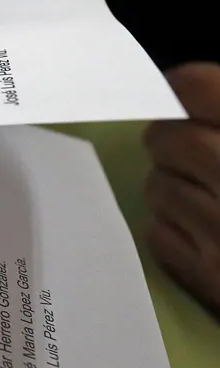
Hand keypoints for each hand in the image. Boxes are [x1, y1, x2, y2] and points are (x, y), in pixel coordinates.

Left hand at [144, 63, 219, 313]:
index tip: (186, 93)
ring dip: (174, 184)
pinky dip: (176, 229)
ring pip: (157, 186)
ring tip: (210, 194)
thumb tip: (188, 89)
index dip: (186, 88)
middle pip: (164, 138)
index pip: (196, 90)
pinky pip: (159, 234)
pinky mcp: (211, 279)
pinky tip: (210, 232)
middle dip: (173, 139)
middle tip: (193, 146)